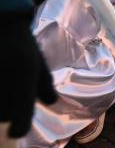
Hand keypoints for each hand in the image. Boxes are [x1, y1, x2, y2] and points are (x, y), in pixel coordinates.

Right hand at [0, 12, 57, 137]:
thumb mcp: (37, 60)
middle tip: (11, 97)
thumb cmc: (19, 42)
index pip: (21, 113)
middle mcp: (4, 74)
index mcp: (24, 71)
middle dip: (9, 111)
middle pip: (4, 114)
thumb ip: (45, 83)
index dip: (20, 127)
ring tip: (4, 86)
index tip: (18, 131)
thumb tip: (51, 102)